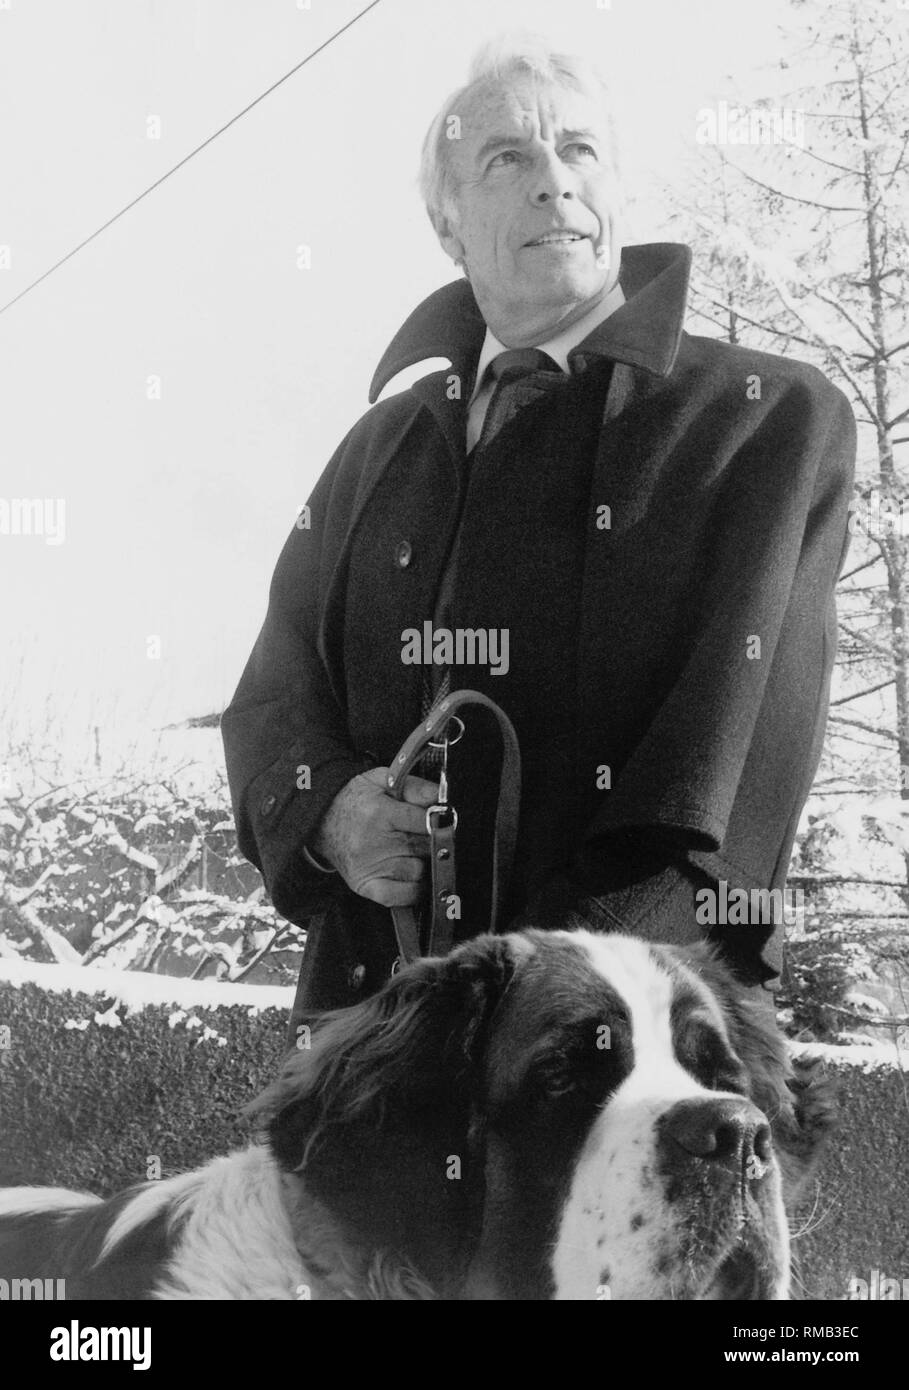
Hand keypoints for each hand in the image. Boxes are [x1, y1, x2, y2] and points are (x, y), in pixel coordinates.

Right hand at [311, 767, 438, 906]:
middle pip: (425, 847)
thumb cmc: (357, 800)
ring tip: (412, 851)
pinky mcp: (366, 885)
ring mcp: (370, 867)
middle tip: (427, 834)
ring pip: (419, 871)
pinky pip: (404, 896)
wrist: (320, 820)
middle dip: (433, 841)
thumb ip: (415, 786)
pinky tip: (411, 875)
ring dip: (423, 863)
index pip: (425, 821)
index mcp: (380, 813)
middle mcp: (374, 842)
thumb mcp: (381, 780)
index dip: (440, 821)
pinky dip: (414, 889)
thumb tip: (441, 798)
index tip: (443, 820)